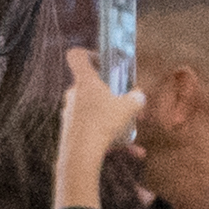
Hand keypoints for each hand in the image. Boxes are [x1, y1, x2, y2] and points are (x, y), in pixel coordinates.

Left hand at [54, 50, 140, 200]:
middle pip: (90, 87)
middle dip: (110, 95)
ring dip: (113, 120)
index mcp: (85, 81)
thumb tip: (139, 97)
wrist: (81, 155)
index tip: (104, 63)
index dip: (89, 54)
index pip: (77, 56)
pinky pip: (94, 131)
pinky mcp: (70, 132)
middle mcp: (73, 95)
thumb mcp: (129, 107)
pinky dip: (111, 139)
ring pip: (95, 112)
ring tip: (133, 132)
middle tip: (127, 105)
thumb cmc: (103, 123)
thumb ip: (136, 98)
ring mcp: (70, 114)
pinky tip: (134, 152)